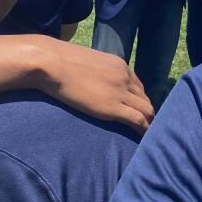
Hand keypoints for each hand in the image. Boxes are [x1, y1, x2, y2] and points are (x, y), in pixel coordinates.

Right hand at [37, 40, 153, 133]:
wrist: (53, 63)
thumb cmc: (61, 61)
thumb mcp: (88, 63)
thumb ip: (98, 72)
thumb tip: (94, 81)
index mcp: (119, 65)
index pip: (138, 86)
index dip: (138, 101)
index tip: (135, 112)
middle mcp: (125, 77)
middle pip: (145, 99)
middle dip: (147, 113)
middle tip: (143, 128)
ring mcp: (120, 91)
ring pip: (147, 110)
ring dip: (149, 123)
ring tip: (146, 137)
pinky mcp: (112, 107)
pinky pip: (138, 120)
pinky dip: (144, 130)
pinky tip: (143, 139)